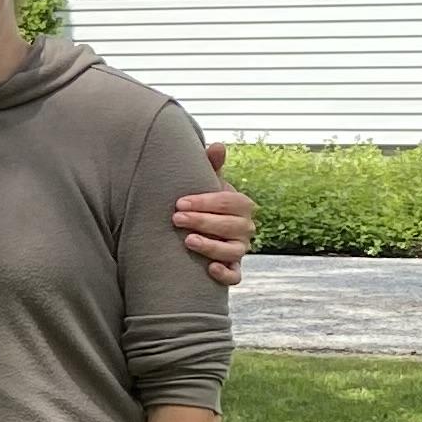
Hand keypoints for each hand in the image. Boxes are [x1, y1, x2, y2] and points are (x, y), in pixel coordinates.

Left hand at [175, 147, 253, 288]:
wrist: (201, 231)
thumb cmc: (204, 204)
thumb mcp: (207, 184)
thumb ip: (211, 166)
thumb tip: (217, 145)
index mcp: (242, 206)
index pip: (230, 202)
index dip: (206, 202)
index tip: (180, 203)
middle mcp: (245, 228)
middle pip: (231, 226)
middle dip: (203, 221)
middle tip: (176, 218)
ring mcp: (240, 250)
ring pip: (234, 251)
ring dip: (211, 246)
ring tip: (187, 240)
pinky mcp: (233, 270)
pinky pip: (235, 276)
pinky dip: (225, 274)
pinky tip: (209, 269)